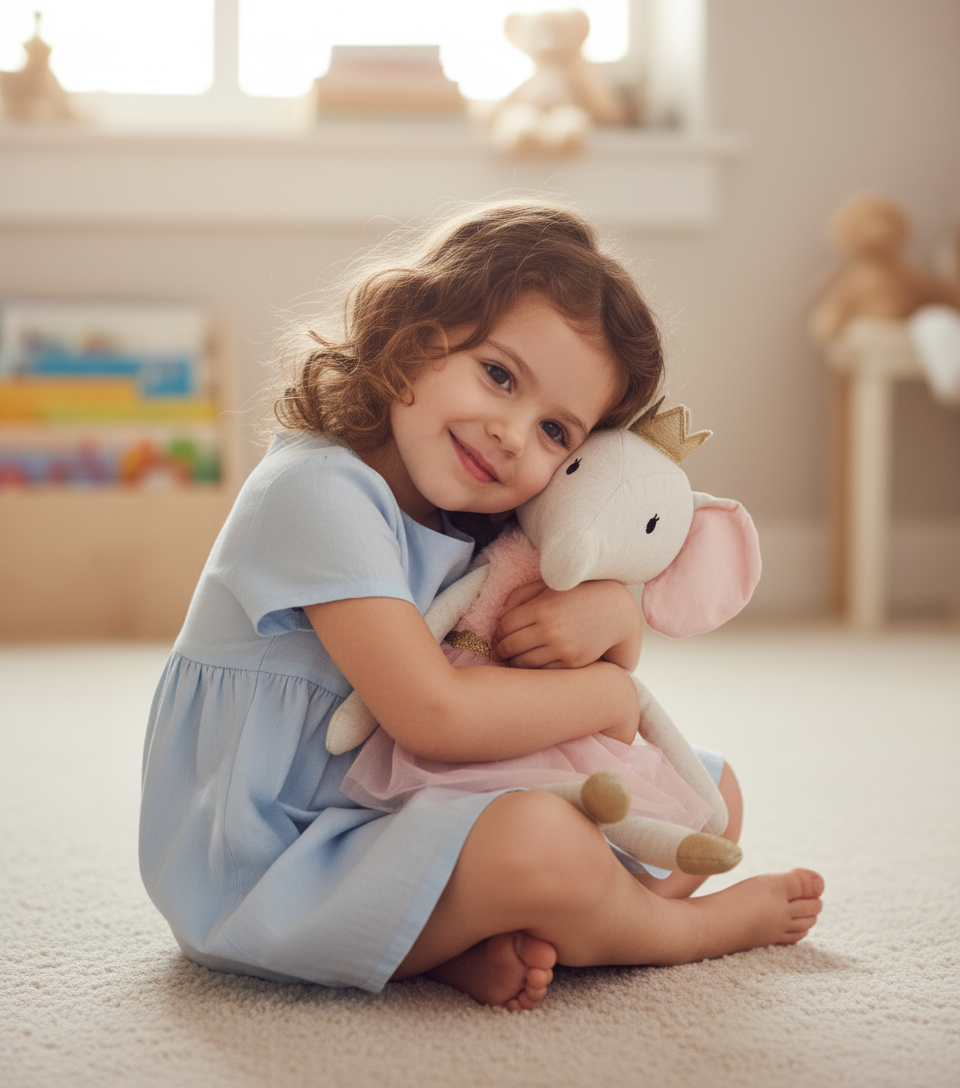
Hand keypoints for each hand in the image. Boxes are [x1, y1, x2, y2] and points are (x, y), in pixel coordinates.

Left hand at [491, 579, 642, 670]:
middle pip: (510, 646)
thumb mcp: (549, 586)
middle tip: (499, 651)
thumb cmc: (578, 595)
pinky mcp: (572, 663)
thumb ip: (521, 595)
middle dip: (500, 650)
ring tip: (513, 659)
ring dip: (513, 663)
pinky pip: (542, 672)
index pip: (505, 626)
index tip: (495, 637)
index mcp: (541, 607)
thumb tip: (498, 615)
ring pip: (523, 663)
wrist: (616, 611)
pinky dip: (533, 670)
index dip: (496, 634)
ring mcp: (562, 648)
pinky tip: (532, 664)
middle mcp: (550, 629)